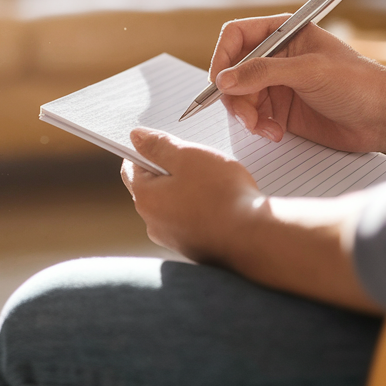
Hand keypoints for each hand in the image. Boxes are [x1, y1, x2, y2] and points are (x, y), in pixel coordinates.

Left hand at [121, 128, 261, 264]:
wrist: (253, 238)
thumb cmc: (221, 193)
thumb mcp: (188, 157)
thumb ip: (159, 145)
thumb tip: (135, 137)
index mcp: (145, 198)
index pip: (132, 167)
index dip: (147, 150)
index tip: (167, 143)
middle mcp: (152, 223)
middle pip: (152, 187)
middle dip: (169, 171)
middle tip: (195, 160)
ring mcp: (173, 239)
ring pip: (172, 205)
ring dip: (185, 190)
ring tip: (212, 181)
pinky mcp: (193, 248)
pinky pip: (189, 221)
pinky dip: (199, 209)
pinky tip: (220, 202)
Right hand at [208, 16, 385, 151]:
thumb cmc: (359, 83)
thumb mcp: (309, 71)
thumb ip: (264, 73)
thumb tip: (224, 80)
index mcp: (284, 33)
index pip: (237, 36)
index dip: (223, 57)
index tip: (220, 82)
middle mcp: (276, 57)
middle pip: (233, 72)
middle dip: (235, 95)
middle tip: (246, 115)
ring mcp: (278, 85)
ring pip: (240, 98)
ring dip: (246, 115)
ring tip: (264, 128)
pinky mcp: (281, 111)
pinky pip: (253, 118)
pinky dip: (258, 127)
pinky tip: (276, 133)